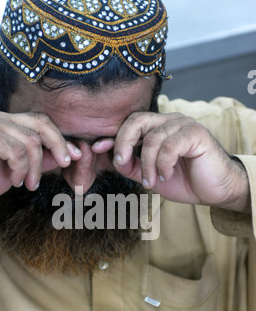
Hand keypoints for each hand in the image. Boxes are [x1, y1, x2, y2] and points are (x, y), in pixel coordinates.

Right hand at [0, 111, 80, 200]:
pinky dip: (21, 170)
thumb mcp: (18, 169)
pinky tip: (14, 181)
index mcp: (9, 122)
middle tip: (66, 163)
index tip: (76, 156)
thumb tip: (64, 157)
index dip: (61, 139)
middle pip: (42, 124)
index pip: (42, 122)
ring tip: (30, 184)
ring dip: (36, 168)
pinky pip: (17, 152)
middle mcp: (2, 118)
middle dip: (59, 144)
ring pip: (31, 142)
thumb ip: (38, 160)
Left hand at [93, 112, 249, 212]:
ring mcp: (184, 124)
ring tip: (151, 182)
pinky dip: (163, 165)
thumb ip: (130, 165)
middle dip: (123, 143)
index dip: (112, 136)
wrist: (214, 190)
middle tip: (122, 164)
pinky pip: (170, 147)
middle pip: (137, 120)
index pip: (130, 123)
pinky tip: (167, 176)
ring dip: (147, 165)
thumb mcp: (150, 174)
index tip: (96, 148)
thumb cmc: (184, 181)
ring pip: (152, 139)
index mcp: (158, 127)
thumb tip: (108, 157)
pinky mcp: (197, 134)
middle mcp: (170, 121)